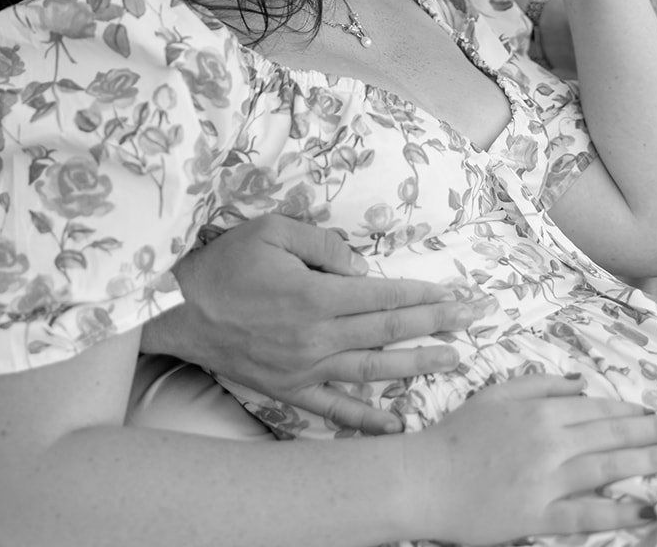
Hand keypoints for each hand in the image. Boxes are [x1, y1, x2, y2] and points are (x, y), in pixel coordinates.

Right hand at [144, 215, 472, 433]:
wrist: (178, 311)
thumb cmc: (224, 264)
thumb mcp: (271, 231)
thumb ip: (324, 243)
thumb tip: (361, 267)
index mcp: (316, 295)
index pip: (385, 295)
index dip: (426, 294)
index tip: (459, 294)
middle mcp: (317, 337)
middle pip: (389, 330)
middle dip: (438, 323)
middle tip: (478, 320)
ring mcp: (305, 368)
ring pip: (373, 370)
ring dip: (417, 364)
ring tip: (455, 359)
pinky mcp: (289, 388)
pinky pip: (334, 408)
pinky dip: (366, 420)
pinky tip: (396, 425)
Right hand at [406, 374, 656, 541]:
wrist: (424, 479)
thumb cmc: (457, 436)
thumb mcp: (495, 396)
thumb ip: (537, 384)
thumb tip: (579, 382)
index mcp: (538, 411)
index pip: (598, 409)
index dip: (634, 412)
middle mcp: (548, 441)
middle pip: (612, 435)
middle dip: (654, 433)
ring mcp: (545, 479)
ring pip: (607, 467)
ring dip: (648, 462)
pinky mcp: (537, 514)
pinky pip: (586, 513)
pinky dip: (617, 511)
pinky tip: (645, 508)